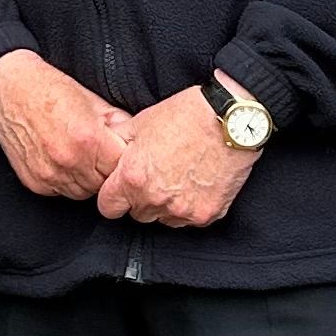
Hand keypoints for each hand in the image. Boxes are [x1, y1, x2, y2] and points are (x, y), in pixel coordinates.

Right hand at [0, 49, 128, 201]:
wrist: (8, 88)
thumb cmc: (48, 88)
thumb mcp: (92, 99)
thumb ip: (117, 123)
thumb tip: (133, 137)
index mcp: (89, 139)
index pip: (122, 167)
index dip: (123, 159)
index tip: (118, 150)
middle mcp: (69, 161)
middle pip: (104, 184)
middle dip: (106, 170)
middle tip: (100, 153)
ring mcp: (50, 175)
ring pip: (84, 193)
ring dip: (87, 179)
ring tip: (81, 156)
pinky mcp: (35, 182)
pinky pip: (61, 192)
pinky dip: (66, 180)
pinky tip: (63, 160)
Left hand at [93, 84, 260, 228]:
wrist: (231, 119)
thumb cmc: (185, 115)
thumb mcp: (141, 121)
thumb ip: (118, 142)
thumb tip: (104, 151)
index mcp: (133, 178)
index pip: (108, 208)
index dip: (113, 197)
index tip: (121, 189)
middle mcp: (155, 200)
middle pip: (138, 215)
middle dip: (141, 200)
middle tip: (157, 175)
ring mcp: (182, 211)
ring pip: (164, 220)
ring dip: (166, 206)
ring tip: (179, 177)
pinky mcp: (207, 214)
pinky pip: (190, 219)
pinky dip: (191, 206)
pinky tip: (197, 183)